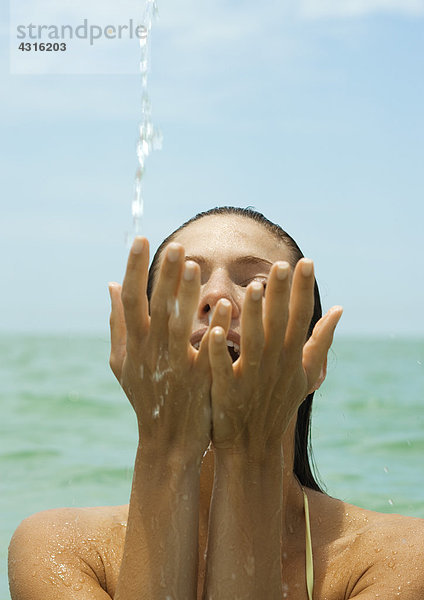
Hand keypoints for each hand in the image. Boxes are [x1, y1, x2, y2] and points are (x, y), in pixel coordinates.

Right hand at [108, 237, 211, 459]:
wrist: (168, 440)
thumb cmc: (146, 395)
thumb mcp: (123, 362)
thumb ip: (117, 323)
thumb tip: (111, 285)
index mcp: (134, 344)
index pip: (130, 299)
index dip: (134, 268)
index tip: (141, 239)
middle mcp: (151, 352)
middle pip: (155, 306)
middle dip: (164, 273)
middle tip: (175, 245)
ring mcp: (174, 366)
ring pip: (178, 324)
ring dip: (185, 294)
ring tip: (193, 264)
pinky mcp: (197, 380)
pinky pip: (206, 348)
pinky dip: (214, 326)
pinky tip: (224, 304)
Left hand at [207, 258, 342, 455]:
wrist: (254, 446)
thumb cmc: (277, 404)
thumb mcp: (305, 374)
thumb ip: (320, 341)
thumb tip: (339, 309)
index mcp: (291, 357)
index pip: (301, 317)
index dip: (303, 290)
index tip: (305, 261)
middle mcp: (274, 365)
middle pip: (279, 324)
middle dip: (281, 293)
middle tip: (281, 263)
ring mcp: (251, 378)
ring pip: (252, 342)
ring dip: (253, 316)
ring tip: (252, 287)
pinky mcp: (227, 392)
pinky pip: (222, 368)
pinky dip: (219, 351)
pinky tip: (214, 330)